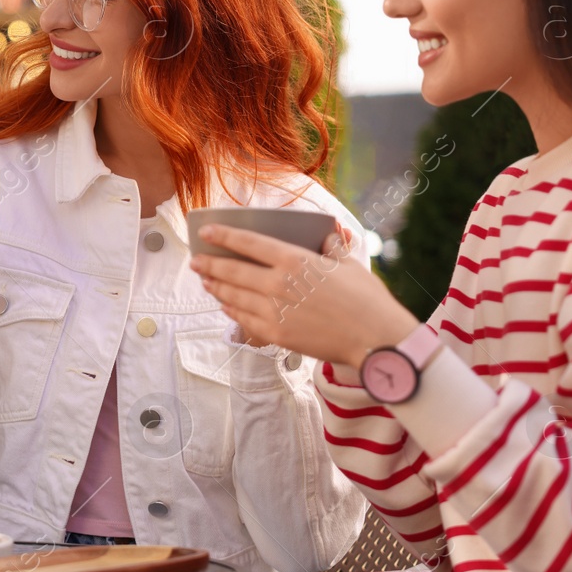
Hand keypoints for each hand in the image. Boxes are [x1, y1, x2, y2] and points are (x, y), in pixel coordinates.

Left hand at [189, 225, 418, 367]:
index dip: (223, 236)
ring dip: (216, 287)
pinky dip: (231, 311)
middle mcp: (278, 284)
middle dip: (210, 265)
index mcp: (294, 261)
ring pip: (234, 296)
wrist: (375, 340)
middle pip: (233, 272)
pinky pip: (244, 320)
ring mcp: (274, 311)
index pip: (248, 244)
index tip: (205, 231)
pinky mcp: (276, 334)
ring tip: (206, 281)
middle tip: (196, 261)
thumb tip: (327, 236)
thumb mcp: (348, 264)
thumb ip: (331, 248)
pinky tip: (226, 306)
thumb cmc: (366, 299)